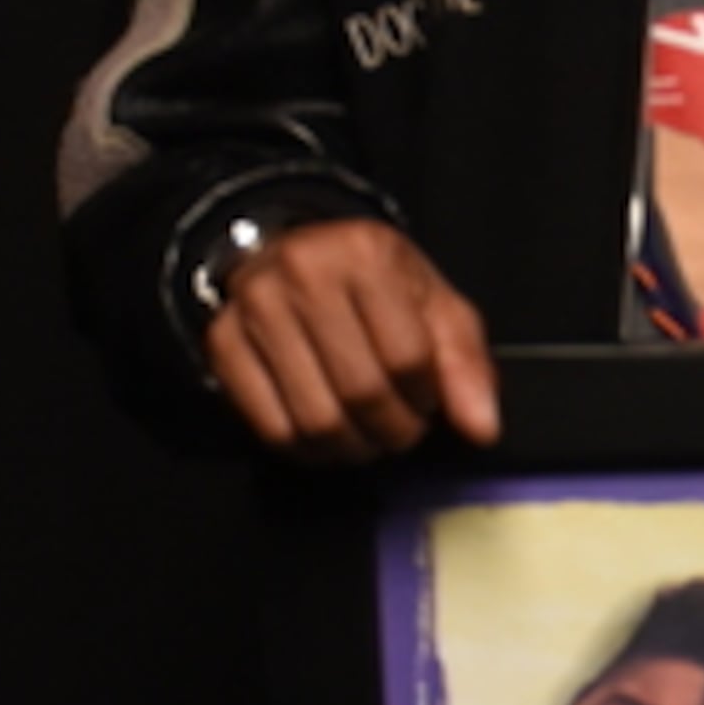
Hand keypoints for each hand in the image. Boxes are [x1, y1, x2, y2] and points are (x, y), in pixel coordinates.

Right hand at [205, 216, 500, 460]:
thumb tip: (481, 427)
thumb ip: (465, 362)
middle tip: (399, 427)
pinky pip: (271, 428)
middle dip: (393, 430)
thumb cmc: (370, 283)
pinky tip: (326, 436)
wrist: (293, 254)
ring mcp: (256, 308)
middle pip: (362, 393)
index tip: (427, 402)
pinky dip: (306, 450)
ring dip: (352, 447)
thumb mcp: (432, 303)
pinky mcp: (222, 344)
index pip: (409, 358)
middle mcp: (303, 273)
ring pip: (316, 420)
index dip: (428, 399)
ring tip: (366, 434)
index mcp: (366, 255)